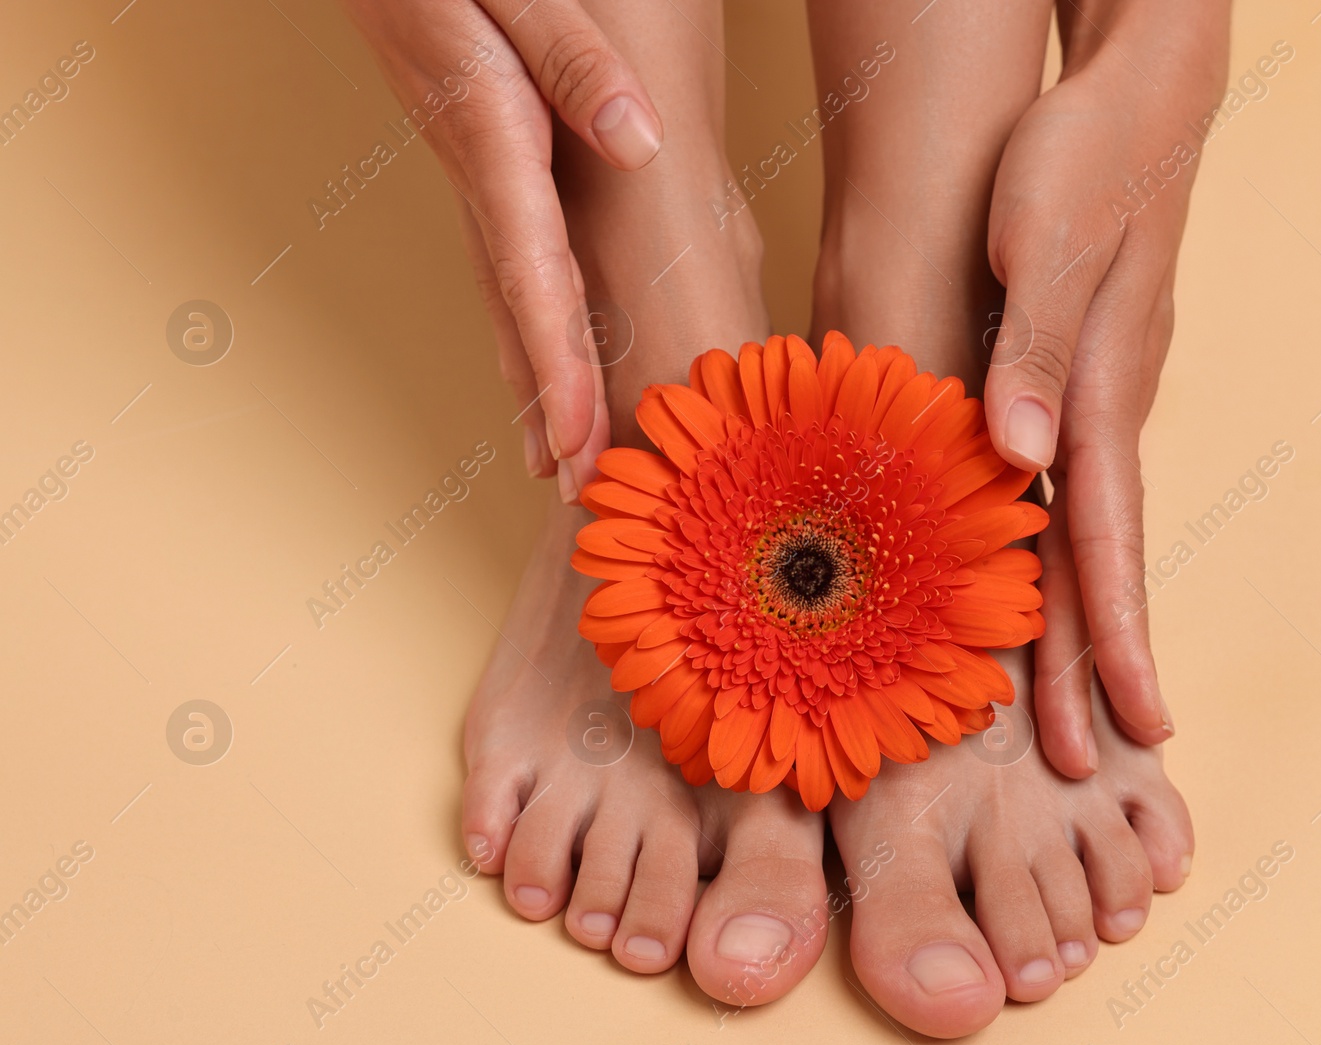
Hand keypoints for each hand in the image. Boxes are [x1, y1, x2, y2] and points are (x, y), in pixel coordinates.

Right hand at [342, 0, 665, 497]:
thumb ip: (575, 65)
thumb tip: (638, 140)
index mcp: (497, 150)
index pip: (536, 281)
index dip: (559, 371)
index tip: (580, 444)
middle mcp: (483, 187)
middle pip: (522, 319)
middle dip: (552, 414)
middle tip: (580, 498)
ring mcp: (477, 188)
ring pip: (510, 308)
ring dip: (535, 389)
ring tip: (559, 466)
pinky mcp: (482, 176)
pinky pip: (510, 278)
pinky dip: (526, 339)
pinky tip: (536, 374)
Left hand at [982, 0, 1228, 768]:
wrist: (1128, 97)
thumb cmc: (1083, 158)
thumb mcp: (1047, 240)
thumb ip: (1033, 348)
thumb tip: (1018, 453)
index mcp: (1096, 395)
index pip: (1103, 541)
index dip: (1108, 638)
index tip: (1126, 726)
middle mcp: (1098, 411)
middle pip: (1095, 560)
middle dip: (1095, 664)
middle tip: (1097, 763)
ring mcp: (1089, 398)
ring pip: (1075, 531)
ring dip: (1067, 622)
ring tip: (1064, 706)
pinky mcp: (1067, 375)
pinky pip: (1053, 485)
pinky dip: (1042, 549)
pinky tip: (1022, 582)